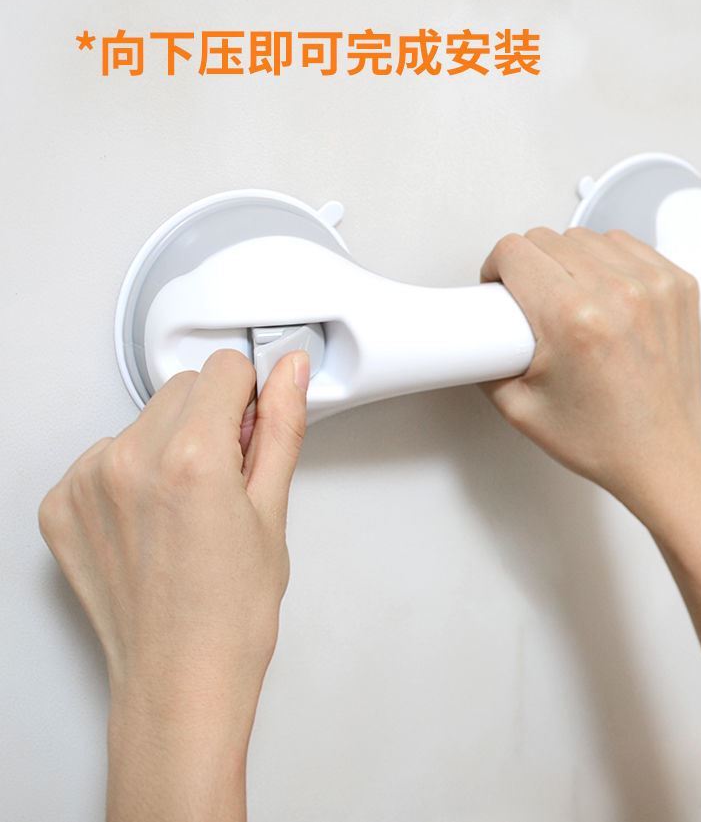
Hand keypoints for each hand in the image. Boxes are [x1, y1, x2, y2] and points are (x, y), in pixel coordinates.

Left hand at [38, 348, 309, 821]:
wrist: (179, 681)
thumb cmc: (231, 614)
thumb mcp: (273, 511)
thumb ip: (281, 426)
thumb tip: (290, 372)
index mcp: (192, 458)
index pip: (226, 368)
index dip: (251, 400)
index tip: (252, 434)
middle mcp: (129, 461)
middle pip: (183, 388)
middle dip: (211, 419)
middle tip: (226, 482)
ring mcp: (87, 483)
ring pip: (143, 419)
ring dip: (169, 444)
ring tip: (187, 509)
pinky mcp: (61, 505)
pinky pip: (105, 455)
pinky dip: (130, 474)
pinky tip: (153, 521)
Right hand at [480, 227, 700, 530]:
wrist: (663, 454)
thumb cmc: (603, 438)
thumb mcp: (517, 408)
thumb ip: (484, 360)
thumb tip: (476, 331)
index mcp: (571, 319)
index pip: (515, 251)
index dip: (496, 267)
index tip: (500, 285)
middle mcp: (616, 293)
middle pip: (547, 239)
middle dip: (528, 266)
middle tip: (531, 302)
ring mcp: (652, 284)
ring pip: (585, 236)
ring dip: (568, 260)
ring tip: (569, 299)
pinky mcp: (676, 284)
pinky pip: (625, 245)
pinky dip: (607, 261)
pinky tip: (603, 293)